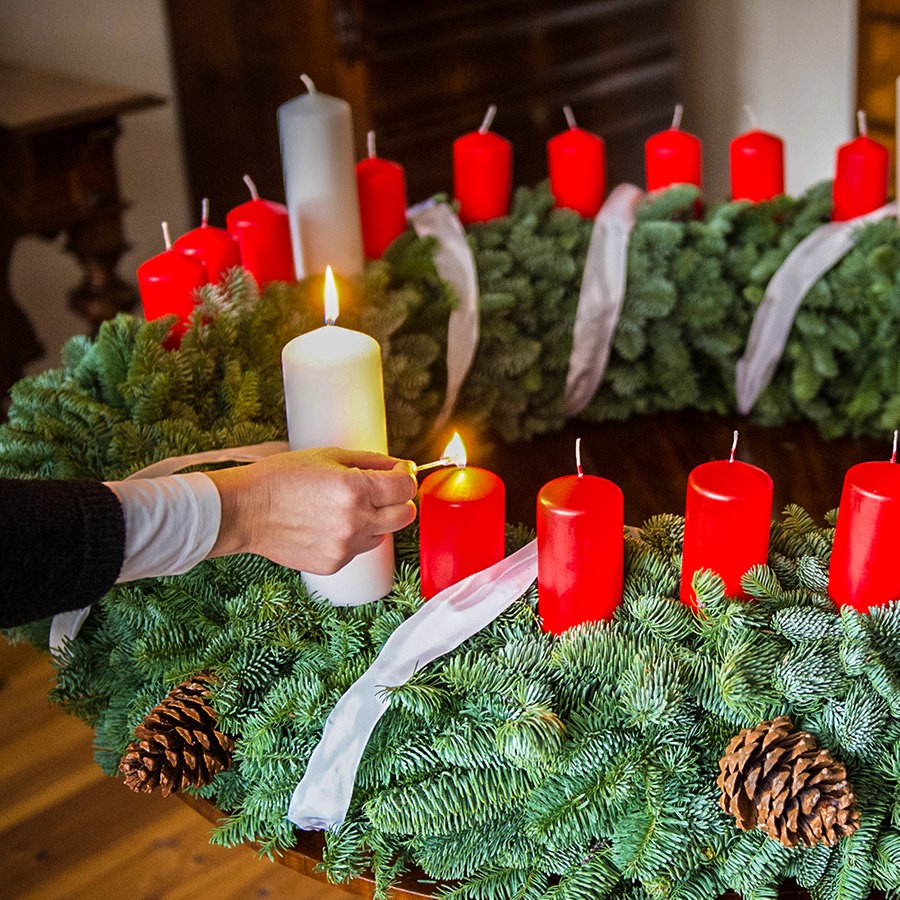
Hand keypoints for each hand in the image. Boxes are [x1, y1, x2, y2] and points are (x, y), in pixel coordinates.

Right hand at [205, 448, 416, 572]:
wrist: (247, 510)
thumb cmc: (283, 478)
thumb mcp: (329, 455)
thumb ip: (372, 461)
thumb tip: (401, 467)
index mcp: (356, 489)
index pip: (406, 487)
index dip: (405, 477)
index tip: (398, 473)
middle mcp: (355, 521)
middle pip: (405, 515)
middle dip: (398, 500)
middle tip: (381, 491)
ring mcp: (346, 546)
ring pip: (383, 534)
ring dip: (375, 520)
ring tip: (345, 508)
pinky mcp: (334, 564)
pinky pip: (359, 550)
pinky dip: (353, 537)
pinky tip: (328, 525)